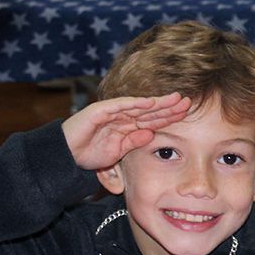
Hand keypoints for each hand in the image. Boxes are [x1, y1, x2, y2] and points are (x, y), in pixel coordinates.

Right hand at [61, 93, 190, 169]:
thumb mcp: (119, 151)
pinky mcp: (100, 111)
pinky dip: (134, 103)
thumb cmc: (91, 153)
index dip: (170, 116)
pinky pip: (120, 106)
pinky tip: (149, 102)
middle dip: (169, 106)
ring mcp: (112, 112)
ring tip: (174, 99)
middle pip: (150, 110)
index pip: (153, 120)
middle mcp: (122, 117)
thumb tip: (151, 134)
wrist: (66, 155)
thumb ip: (134, 142)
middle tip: (188, 101)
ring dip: (157, 102)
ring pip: (139, 105)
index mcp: (128, 126)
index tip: (187, 114)